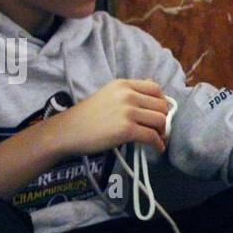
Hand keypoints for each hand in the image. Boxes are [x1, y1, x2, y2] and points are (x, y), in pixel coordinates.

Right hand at [51, 79, 170, 156]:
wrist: (68, 131)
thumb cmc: (87, 115)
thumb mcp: (109, 94)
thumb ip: (130, 91)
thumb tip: (153, 86)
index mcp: (123, 84)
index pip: (156, 88)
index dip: (162, 102)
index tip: (159, 113)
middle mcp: (127, 95)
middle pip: (161, 105)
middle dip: (164, 119)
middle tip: (160, 129)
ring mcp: (127, 112)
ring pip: (160, 121)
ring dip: (162, 132)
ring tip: (158, 139)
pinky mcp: (126, 130)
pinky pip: (152, 136)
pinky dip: (158, 144)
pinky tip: (157, 148)